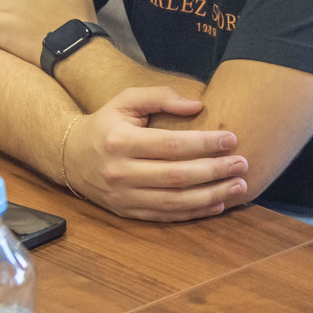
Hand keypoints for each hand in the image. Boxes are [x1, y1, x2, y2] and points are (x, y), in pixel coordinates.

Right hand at [67, 86, 248, 220]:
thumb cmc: (106, 123)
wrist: (69, 156)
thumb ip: (160, 96)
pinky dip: (193, 213)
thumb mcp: (126, 101)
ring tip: (238, 187)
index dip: (203, 144)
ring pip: (174, 201)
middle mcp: (121, 172)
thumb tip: (197, 105)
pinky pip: (165, 215)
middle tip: (242, 164)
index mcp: (121, 141)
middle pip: (176, 176)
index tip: (231, 139)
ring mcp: (123, 196)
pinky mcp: (127, 212)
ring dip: (210, 196)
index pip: (170, 145)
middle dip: (214, 171)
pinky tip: (217, 204)